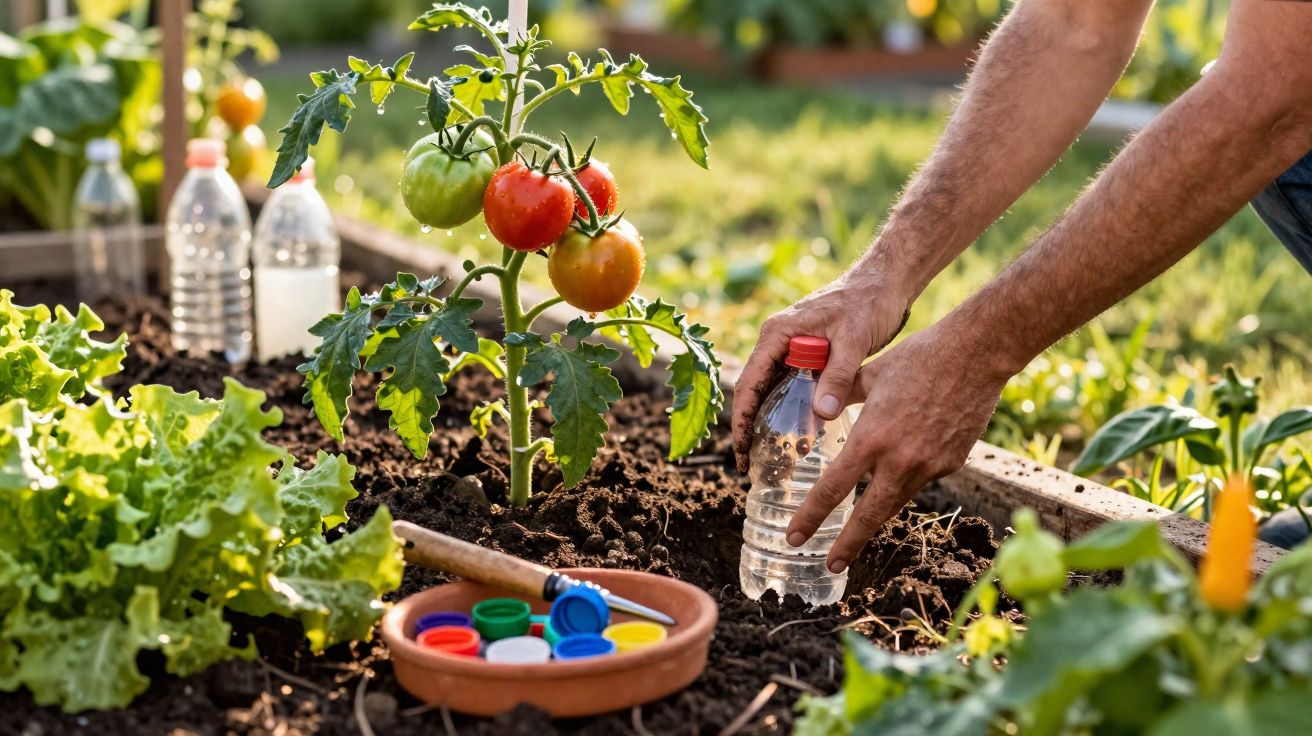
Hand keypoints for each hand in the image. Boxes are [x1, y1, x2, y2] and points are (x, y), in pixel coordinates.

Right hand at [732, 267, 911, 472]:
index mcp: (778, 333)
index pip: (749, 382)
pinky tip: (796, 434)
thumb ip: (837, 376)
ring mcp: (791, 347)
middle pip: (754, 389)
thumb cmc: (868, 301)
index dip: (741, 418)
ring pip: (771, 390)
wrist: (886, 281)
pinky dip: (790, 409)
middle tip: (749, 463)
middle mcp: (778, 341)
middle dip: (749, 425)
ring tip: (767, 457)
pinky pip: (791, 386)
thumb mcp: (853, 340)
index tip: (740, 448)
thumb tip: (821, 414)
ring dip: (768, 420)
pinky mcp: (807, 354)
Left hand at [784, 323, 1010, 572]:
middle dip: (847, 544)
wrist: (976, 354)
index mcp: (871, 438)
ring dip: (876, 516)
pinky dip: (907, 478)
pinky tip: (906, 463)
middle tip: (829, 565)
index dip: (811, 517)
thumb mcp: (869, 374)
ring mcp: (929, 465)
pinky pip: (922, 479)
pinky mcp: (952, 463)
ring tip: (859, 531)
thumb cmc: (918, 357)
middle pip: (868, 515)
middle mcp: (899, 459)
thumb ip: (840, 396)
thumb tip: (819, 409)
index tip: (794, 537)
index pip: (833, 489)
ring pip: (896, 501)